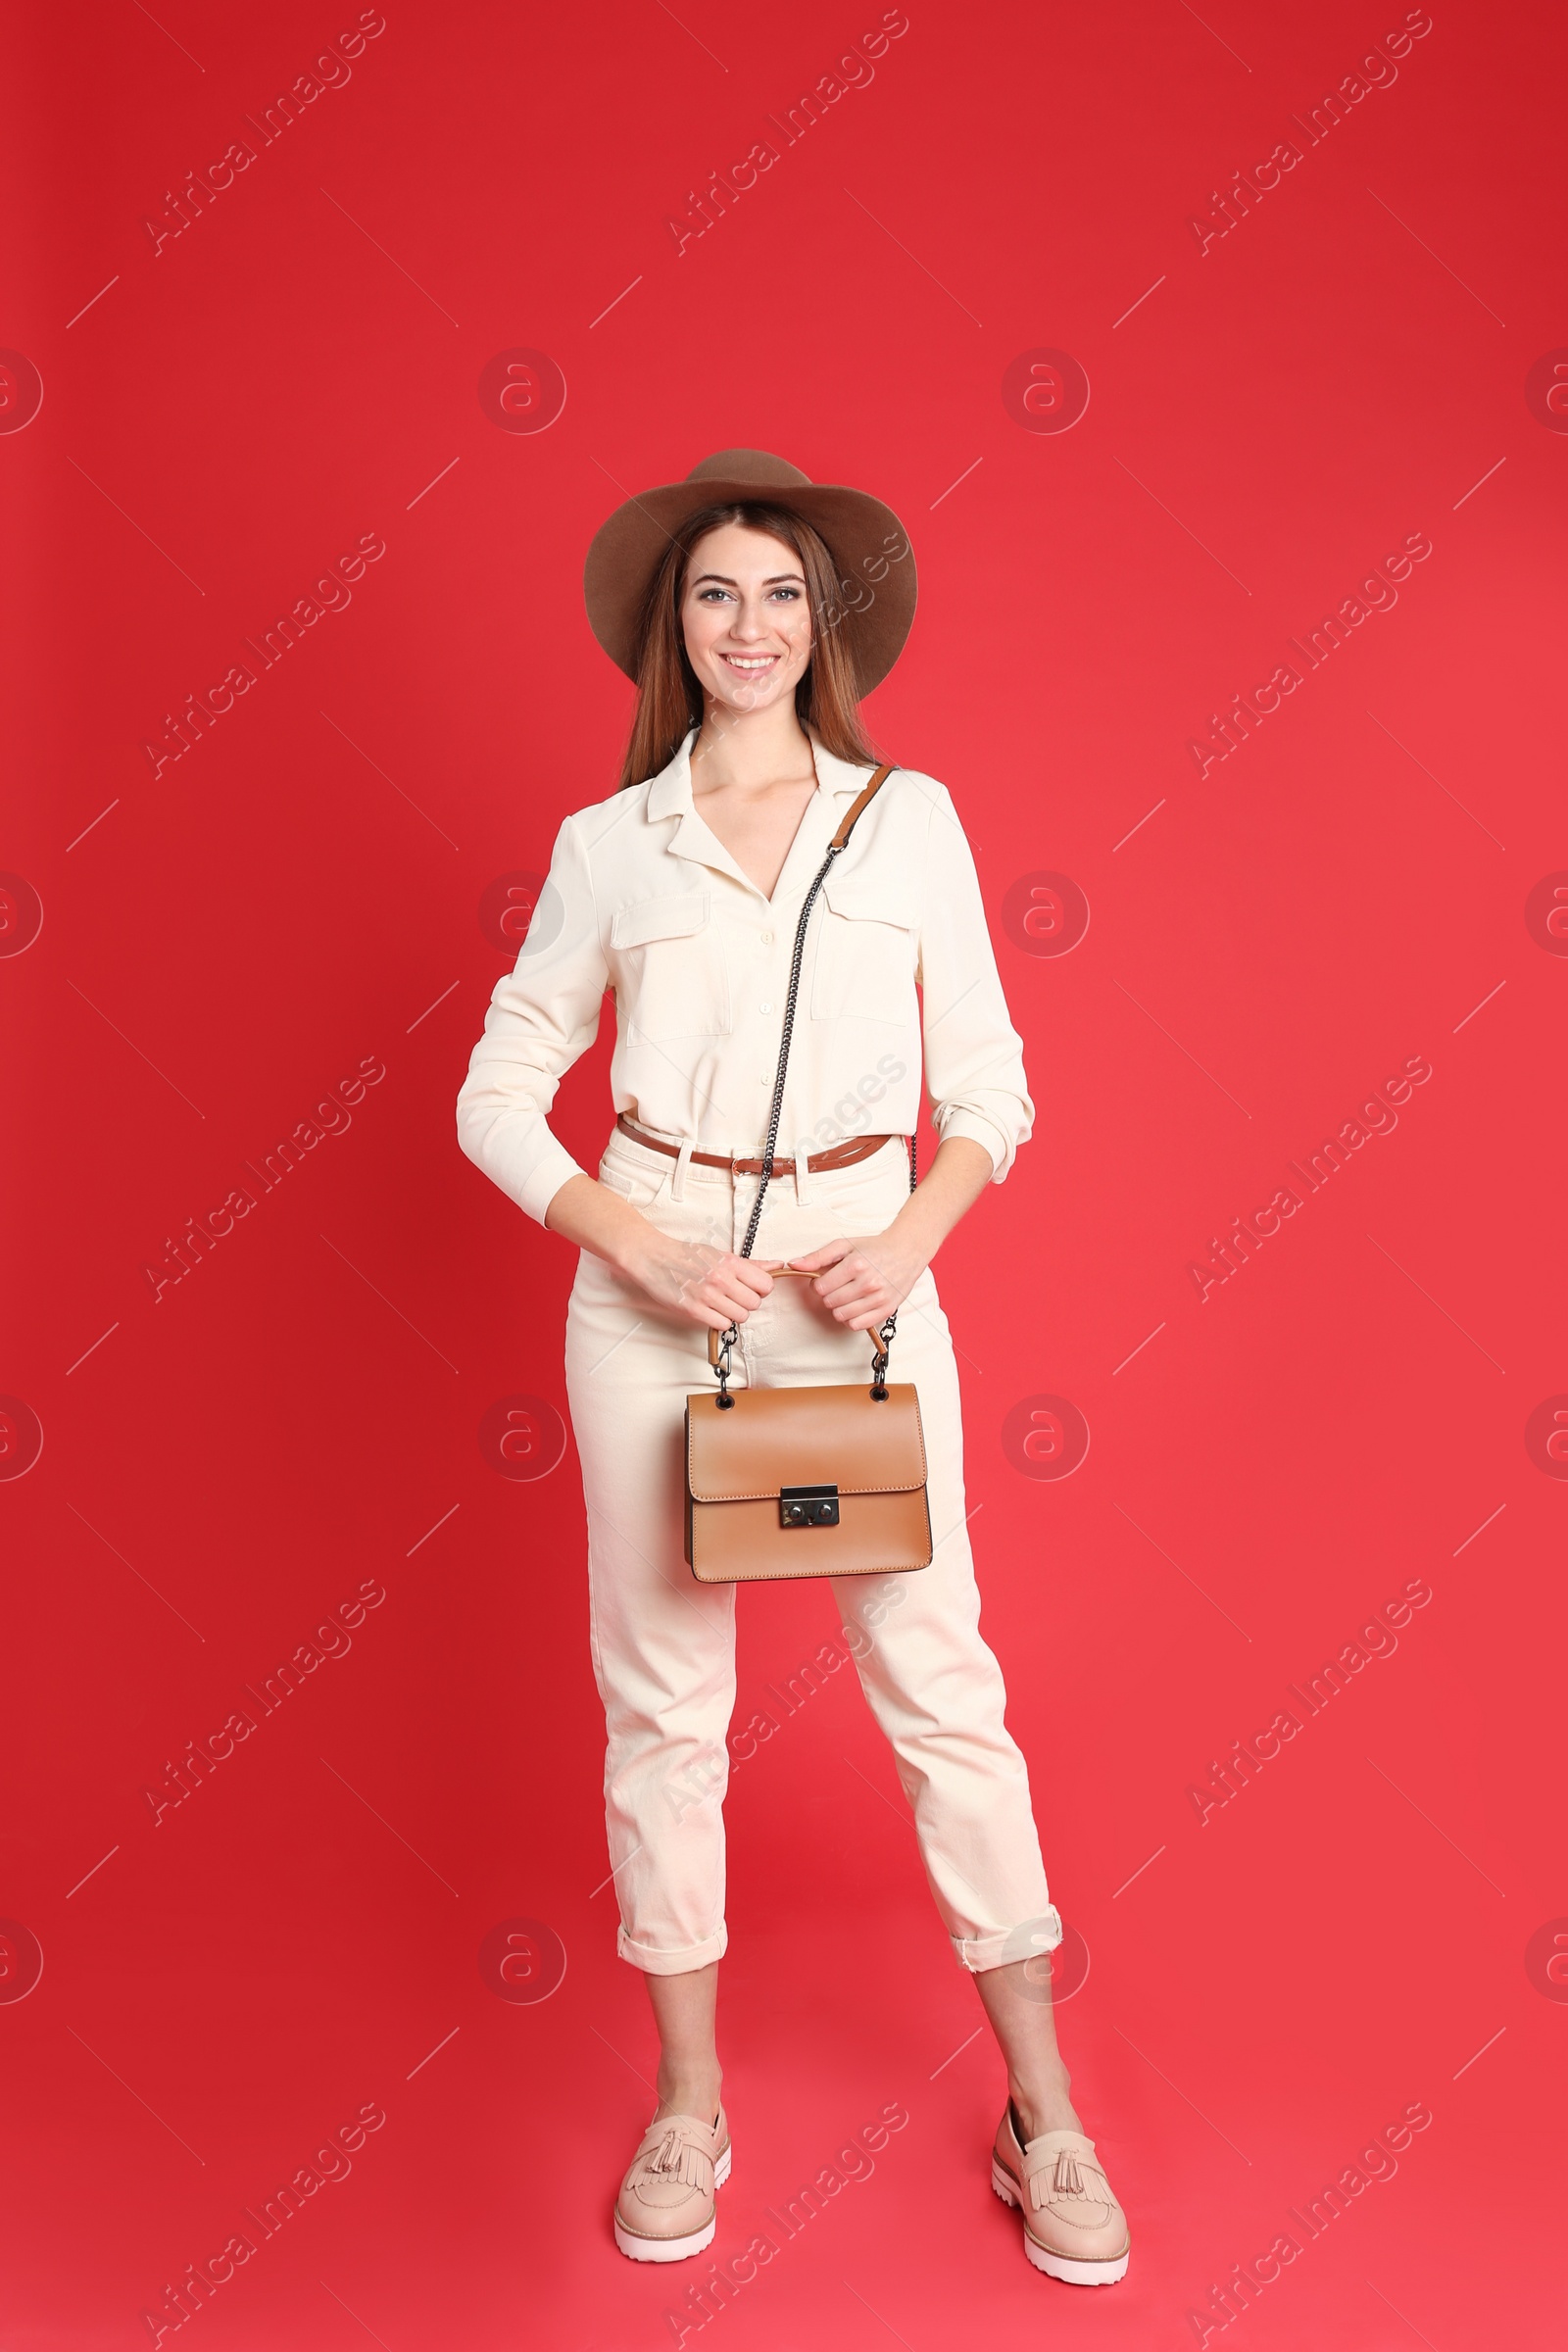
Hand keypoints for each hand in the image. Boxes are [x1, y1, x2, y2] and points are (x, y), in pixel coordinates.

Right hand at [618, 1224, 784, 1332]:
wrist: (655, 1259)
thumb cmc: (687, 1256)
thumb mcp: (721, 1254)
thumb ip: (751, 1264)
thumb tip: (777, 1265)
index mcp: (730, 1263)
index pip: (765, 1284)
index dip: (760, 1288)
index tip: (751, 1287)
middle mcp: (721, 1279)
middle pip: (755, 1303)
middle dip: (747, 1302)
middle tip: (734, 1296)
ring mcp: (707, 1296)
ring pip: (741, 1316)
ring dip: (733, 1312)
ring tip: (721, 1303)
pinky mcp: (694, 1310)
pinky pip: (722, 1325)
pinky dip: (719, 1320)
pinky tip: (711, 1310)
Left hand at [787, 1227, 929, 1332]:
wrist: (906, 1252)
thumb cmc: (874, 1248)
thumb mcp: (844, 1245)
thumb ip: (818, 1256)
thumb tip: (794, 1264)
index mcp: (856, 1265)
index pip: (821, 1288)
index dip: (819, 1285)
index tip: (826, 1280)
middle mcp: (868, 1283)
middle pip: (830, 1303)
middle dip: (829, 1295)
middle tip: (838, 1286)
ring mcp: (878, 1298)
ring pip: (841, 1316)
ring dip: (839, 1308)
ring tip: (847, 1295)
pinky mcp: (886, 1310)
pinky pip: (857, 1325)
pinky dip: (851, 1318)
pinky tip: (855, 1306)